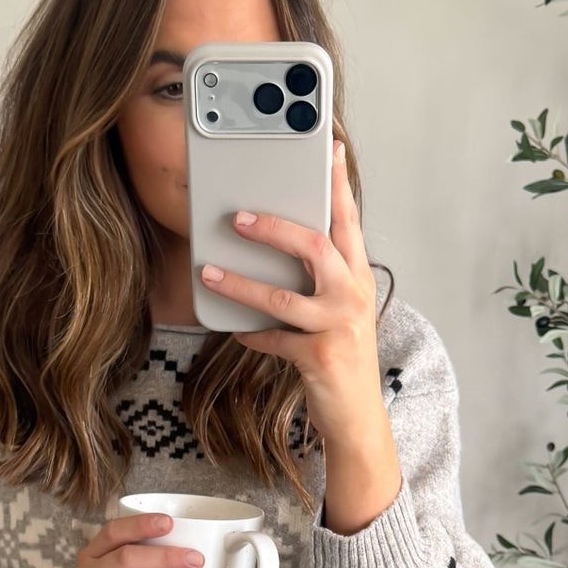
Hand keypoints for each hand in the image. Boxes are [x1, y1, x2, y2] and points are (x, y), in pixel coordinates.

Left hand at [199, 140, 383, 440]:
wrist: (357, 416)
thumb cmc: (342, 356)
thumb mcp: (339, 311)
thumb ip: (317, 280)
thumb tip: (273, 248)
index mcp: (358, 279)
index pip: (348, 223)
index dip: (338, 186)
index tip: (331, 151)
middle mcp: (353, 297)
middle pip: (316, 248)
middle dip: (275, 229)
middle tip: (239, 217)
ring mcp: (338, 328)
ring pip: (284, 298)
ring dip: (242, 284)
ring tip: (210, 272)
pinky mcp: (319, 357)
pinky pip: (274, 339)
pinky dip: (252, 335)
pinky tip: (237, 331)